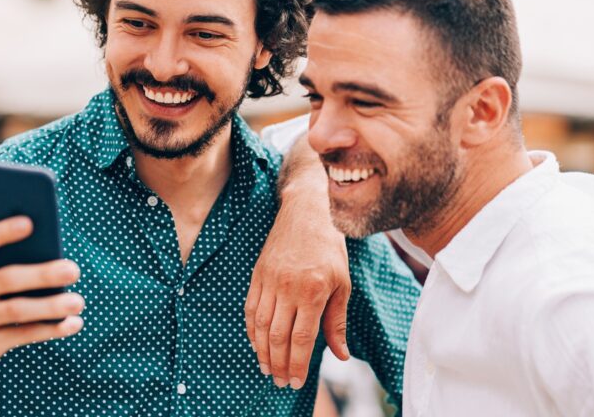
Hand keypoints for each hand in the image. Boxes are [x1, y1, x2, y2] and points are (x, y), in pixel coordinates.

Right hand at [0, 217, 84, 389]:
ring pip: (17, 310)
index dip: (3, 231)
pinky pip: (23, 335)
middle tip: (74, 270)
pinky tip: (73, 324)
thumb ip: (3, 267)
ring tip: (78, 302)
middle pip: (8, 279)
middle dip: (42, 274)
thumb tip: (53, 255)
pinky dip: (51, 330)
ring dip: (51, 306)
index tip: (30, 221)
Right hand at [244, 137, 350, 389]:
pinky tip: (256, 344)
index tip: (297, 382)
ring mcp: (270, 280)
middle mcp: (289, 287)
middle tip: (281, 381)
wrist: (308, 211)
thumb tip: (341, 354)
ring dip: (262, 351)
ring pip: (260, 325)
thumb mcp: (343, 283)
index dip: (298, 363)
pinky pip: (250, 308)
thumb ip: (338, 321)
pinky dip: (251, 330)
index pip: (302, 337)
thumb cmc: (330, 247)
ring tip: (268, 368)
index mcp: (314, 290)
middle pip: (278, 336)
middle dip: (279, 363)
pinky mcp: (258, 274)